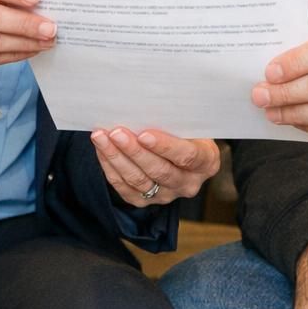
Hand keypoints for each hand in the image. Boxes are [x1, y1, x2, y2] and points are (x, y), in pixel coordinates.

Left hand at [90, 128, 220, 207]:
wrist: (183, 150)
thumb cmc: (186, 130)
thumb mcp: (190, 123)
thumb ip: (175, 120)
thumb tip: (145, 107)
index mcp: (206, 162)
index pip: (186, 156)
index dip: (164, 146)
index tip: (144, 134)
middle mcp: (188, 183)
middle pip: (159, 171)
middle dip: (134, 151)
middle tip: (115, 133)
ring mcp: (167, 195)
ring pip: (138, 181)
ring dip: (116, 158)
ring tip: (101, 138)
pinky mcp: (146, 201)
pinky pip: (125, 188)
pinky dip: (111, 168)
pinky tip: (102, 150)